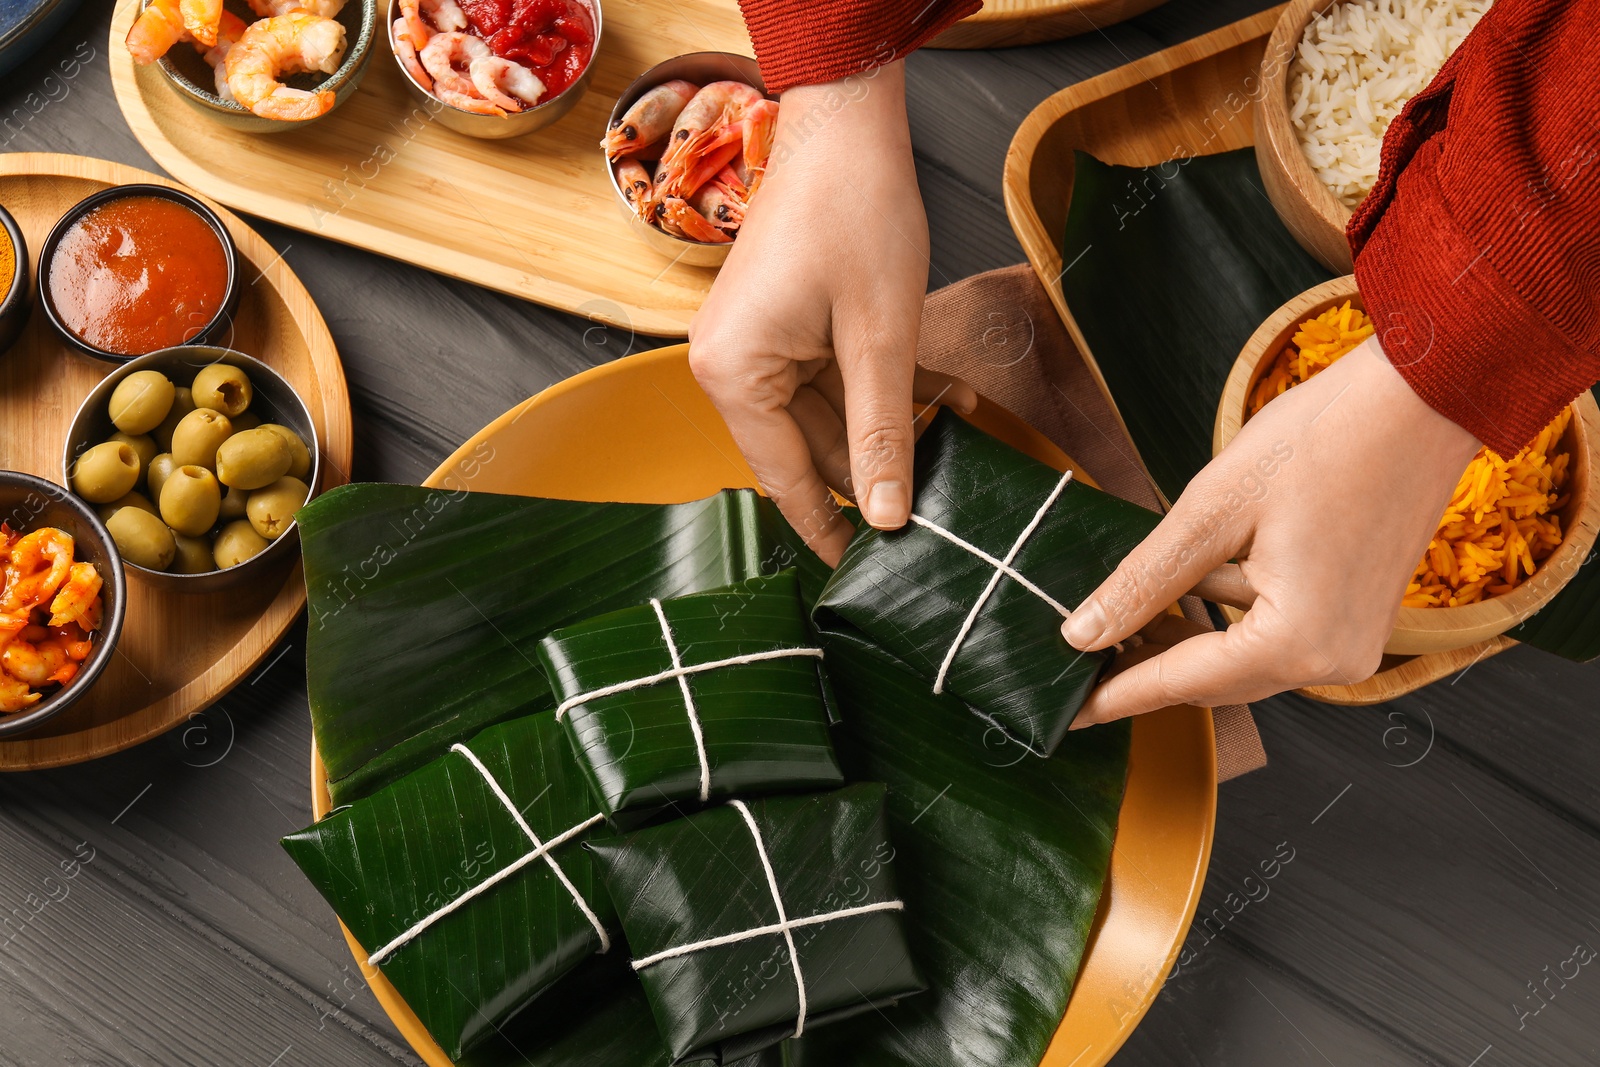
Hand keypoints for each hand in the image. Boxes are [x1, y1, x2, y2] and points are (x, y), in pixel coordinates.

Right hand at [688, 61, 974, 565]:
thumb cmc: (856, 213)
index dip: (834, 529)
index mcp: (733, 374)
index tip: (870, 574)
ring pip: (824, 417)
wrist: (846, 120)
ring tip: (953, 443)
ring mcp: (751, 341)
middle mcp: (728, 364)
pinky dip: (878, 390)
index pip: (786, 479)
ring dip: (888, 428)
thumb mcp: (881, 337)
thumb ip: (883, 434)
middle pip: (804, 450)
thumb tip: (890, 519)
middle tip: (936, 508)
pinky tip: (938, 400)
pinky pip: (827, 379)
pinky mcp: (778, 322)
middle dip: (876, 469)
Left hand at [1063, 337, 1480, 724]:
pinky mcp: (1358, 616)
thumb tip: (1084, 632)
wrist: (1423, 399)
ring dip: (1183, 643)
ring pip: (1242, 662)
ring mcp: (1353, 642)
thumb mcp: (1210, 512)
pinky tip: (1181, 597)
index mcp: (1297, 643)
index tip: (1070, 712)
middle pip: (1214, 683)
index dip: (1116, 696)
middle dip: (1146, 670)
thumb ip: (1144, 583)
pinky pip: (1274, 638)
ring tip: (1117, 625)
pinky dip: (1225, 622)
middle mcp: (1333, 661)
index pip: (1181, 683)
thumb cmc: (1325, 439)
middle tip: (1081, 664)